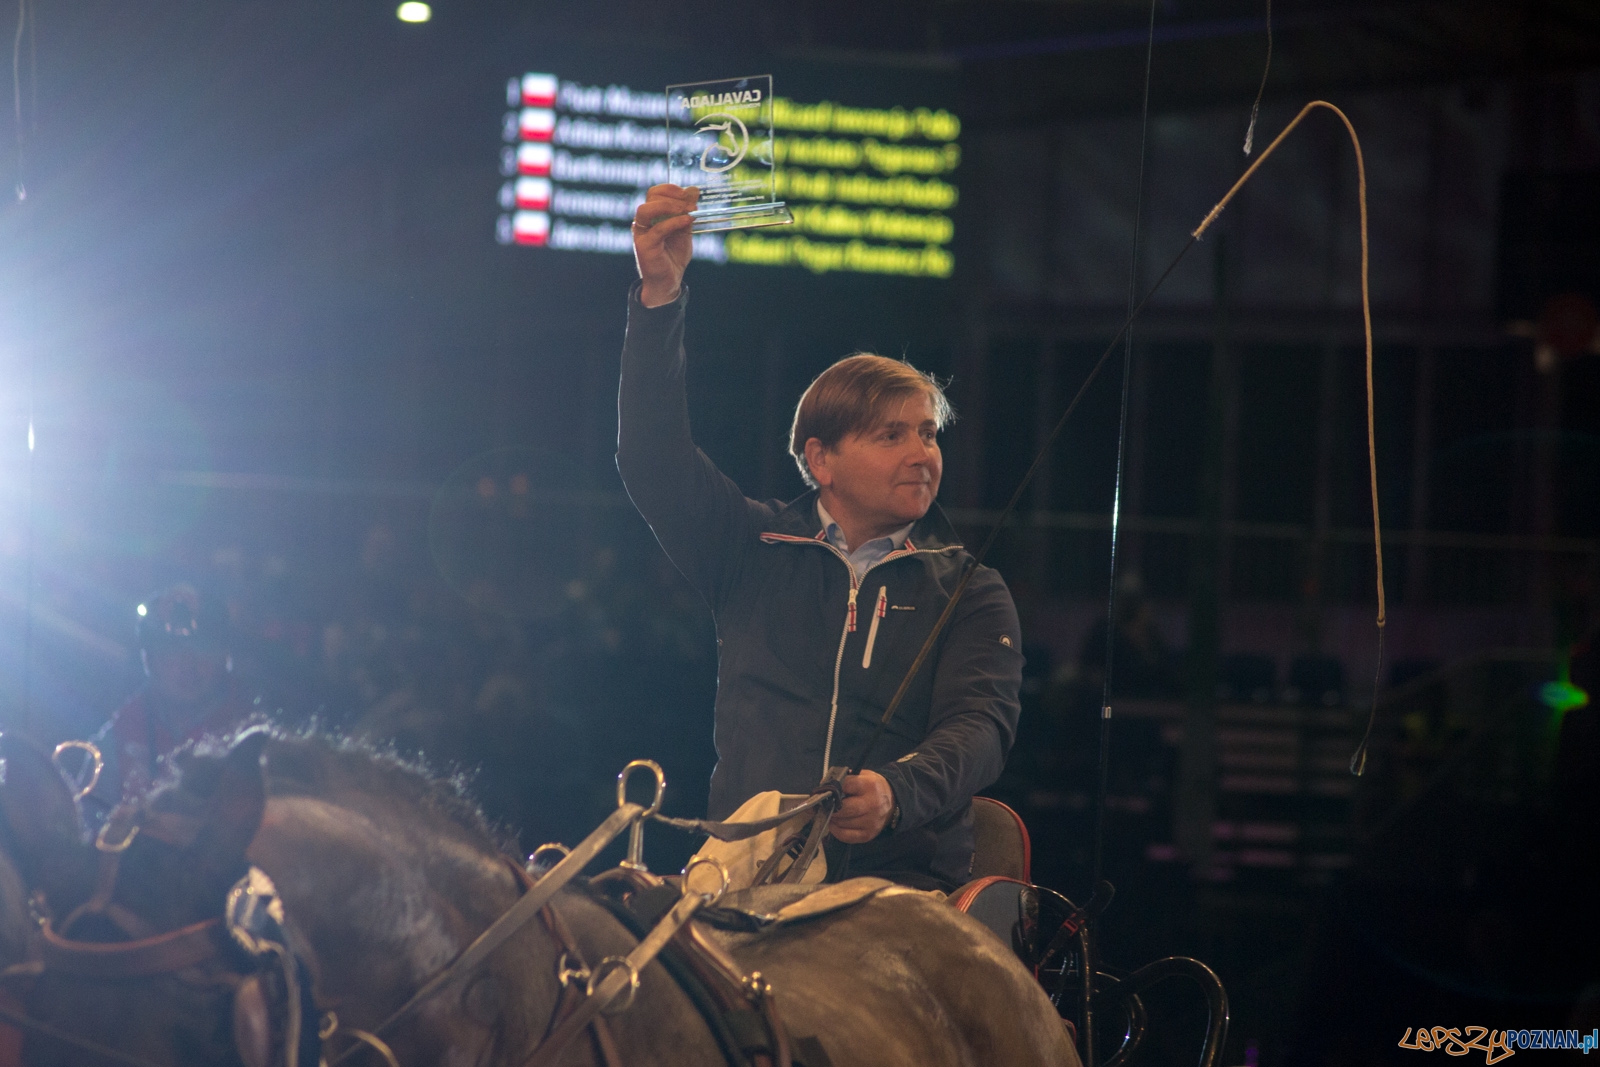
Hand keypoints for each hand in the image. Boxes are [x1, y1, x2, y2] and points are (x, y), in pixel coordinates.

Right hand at [633, 184, 698, 306]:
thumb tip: (693, 189)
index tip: (689, 194)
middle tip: (691, 204)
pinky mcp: (644, 246)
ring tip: (687, 211)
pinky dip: (674, 222)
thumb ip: (686, 211)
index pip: (655, 192)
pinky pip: (658, 229)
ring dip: (669, 206)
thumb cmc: (674, 255)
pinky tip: (687, 221)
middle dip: (673, 196)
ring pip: (646, 210)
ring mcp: (641, 233)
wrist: (669, 281)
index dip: (671, 189)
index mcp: (651, 215)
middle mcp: (643, 221)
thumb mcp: (684, 229)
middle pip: (650, 197)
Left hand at [828, 770, 894, 843]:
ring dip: (833, 818)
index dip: (832, 787)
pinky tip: (835, 824)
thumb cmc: (872, 788)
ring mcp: (871, 822)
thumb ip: (846, 779)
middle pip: (844, 808)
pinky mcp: (868, 835)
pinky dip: (836, 831)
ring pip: (842, 823)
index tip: (825, 790)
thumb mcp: (863, 776)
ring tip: (831, 813)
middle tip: (825, 805)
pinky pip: (845, 836)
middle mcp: (872, 805)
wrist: (892, 802)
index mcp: (870, 786)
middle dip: (831, 807)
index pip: (845, 786)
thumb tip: (825, 785)